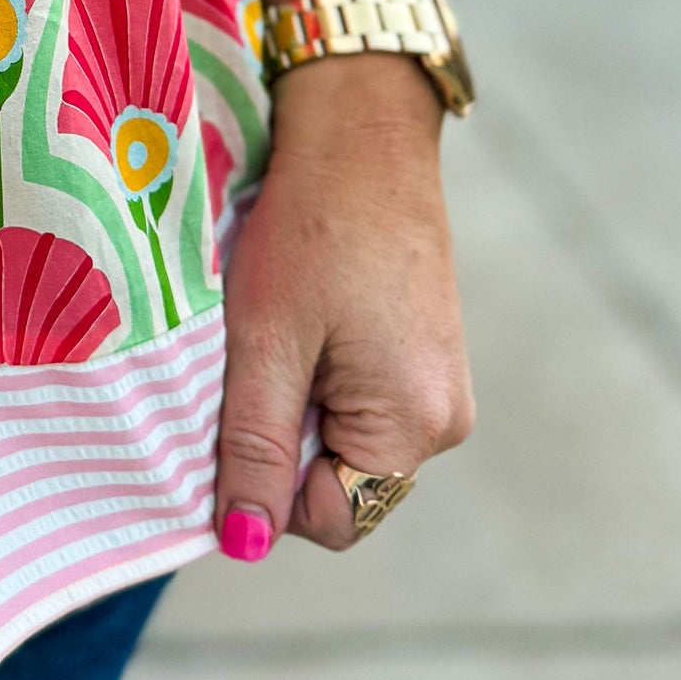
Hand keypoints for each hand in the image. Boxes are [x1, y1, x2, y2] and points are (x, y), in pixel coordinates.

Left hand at [213, 57, 474, 554]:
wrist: (363, 134)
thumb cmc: (312, 229)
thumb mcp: (266, 342)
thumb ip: (256, 448)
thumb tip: (243, 544)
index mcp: (414, 427)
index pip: (327, 520)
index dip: (266, 484)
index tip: (236, 406)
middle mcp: (444, 423)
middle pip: (338, 487)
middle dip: (283, 441)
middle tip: (258, 358)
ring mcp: (439, 390)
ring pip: (342, 444)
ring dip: (296, 404)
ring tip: (283, 331)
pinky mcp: (425, 359)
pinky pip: (359, 405)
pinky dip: (317, 378)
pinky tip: (305, 320)